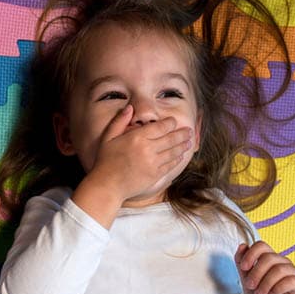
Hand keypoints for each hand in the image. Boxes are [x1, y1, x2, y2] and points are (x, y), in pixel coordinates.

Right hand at [76, 105, 192, 225]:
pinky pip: (170, 165)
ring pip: (174, 152)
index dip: (170, 123)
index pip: (161, 127)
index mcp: (137, 137)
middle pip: (171, 138)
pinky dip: (177, 159)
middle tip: (189, 131)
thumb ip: (119, 121)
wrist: (107, 185)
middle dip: (182, 134)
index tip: (173, 122)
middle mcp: (148, 149)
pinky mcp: (155, 175)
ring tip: (189, 142)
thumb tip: (130, 108)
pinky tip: (180, 156)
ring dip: (183, 146)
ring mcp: (153, 163)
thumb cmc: (105, 161)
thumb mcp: (108, 138)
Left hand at [235, 241, 294, 293]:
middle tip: (250, 286)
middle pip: (269, 257)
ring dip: (265, 283)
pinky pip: (290, 280)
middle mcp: (282, 262)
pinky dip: (278, 288)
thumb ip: (242, 263)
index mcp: (269, 258)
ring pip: (279, 269)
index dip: (251, 254)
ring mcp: (293, 272)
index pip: (261, 245)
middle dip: (256, 273)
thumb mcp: (246, 279)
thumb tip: (242, 245)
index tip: (243, 268)